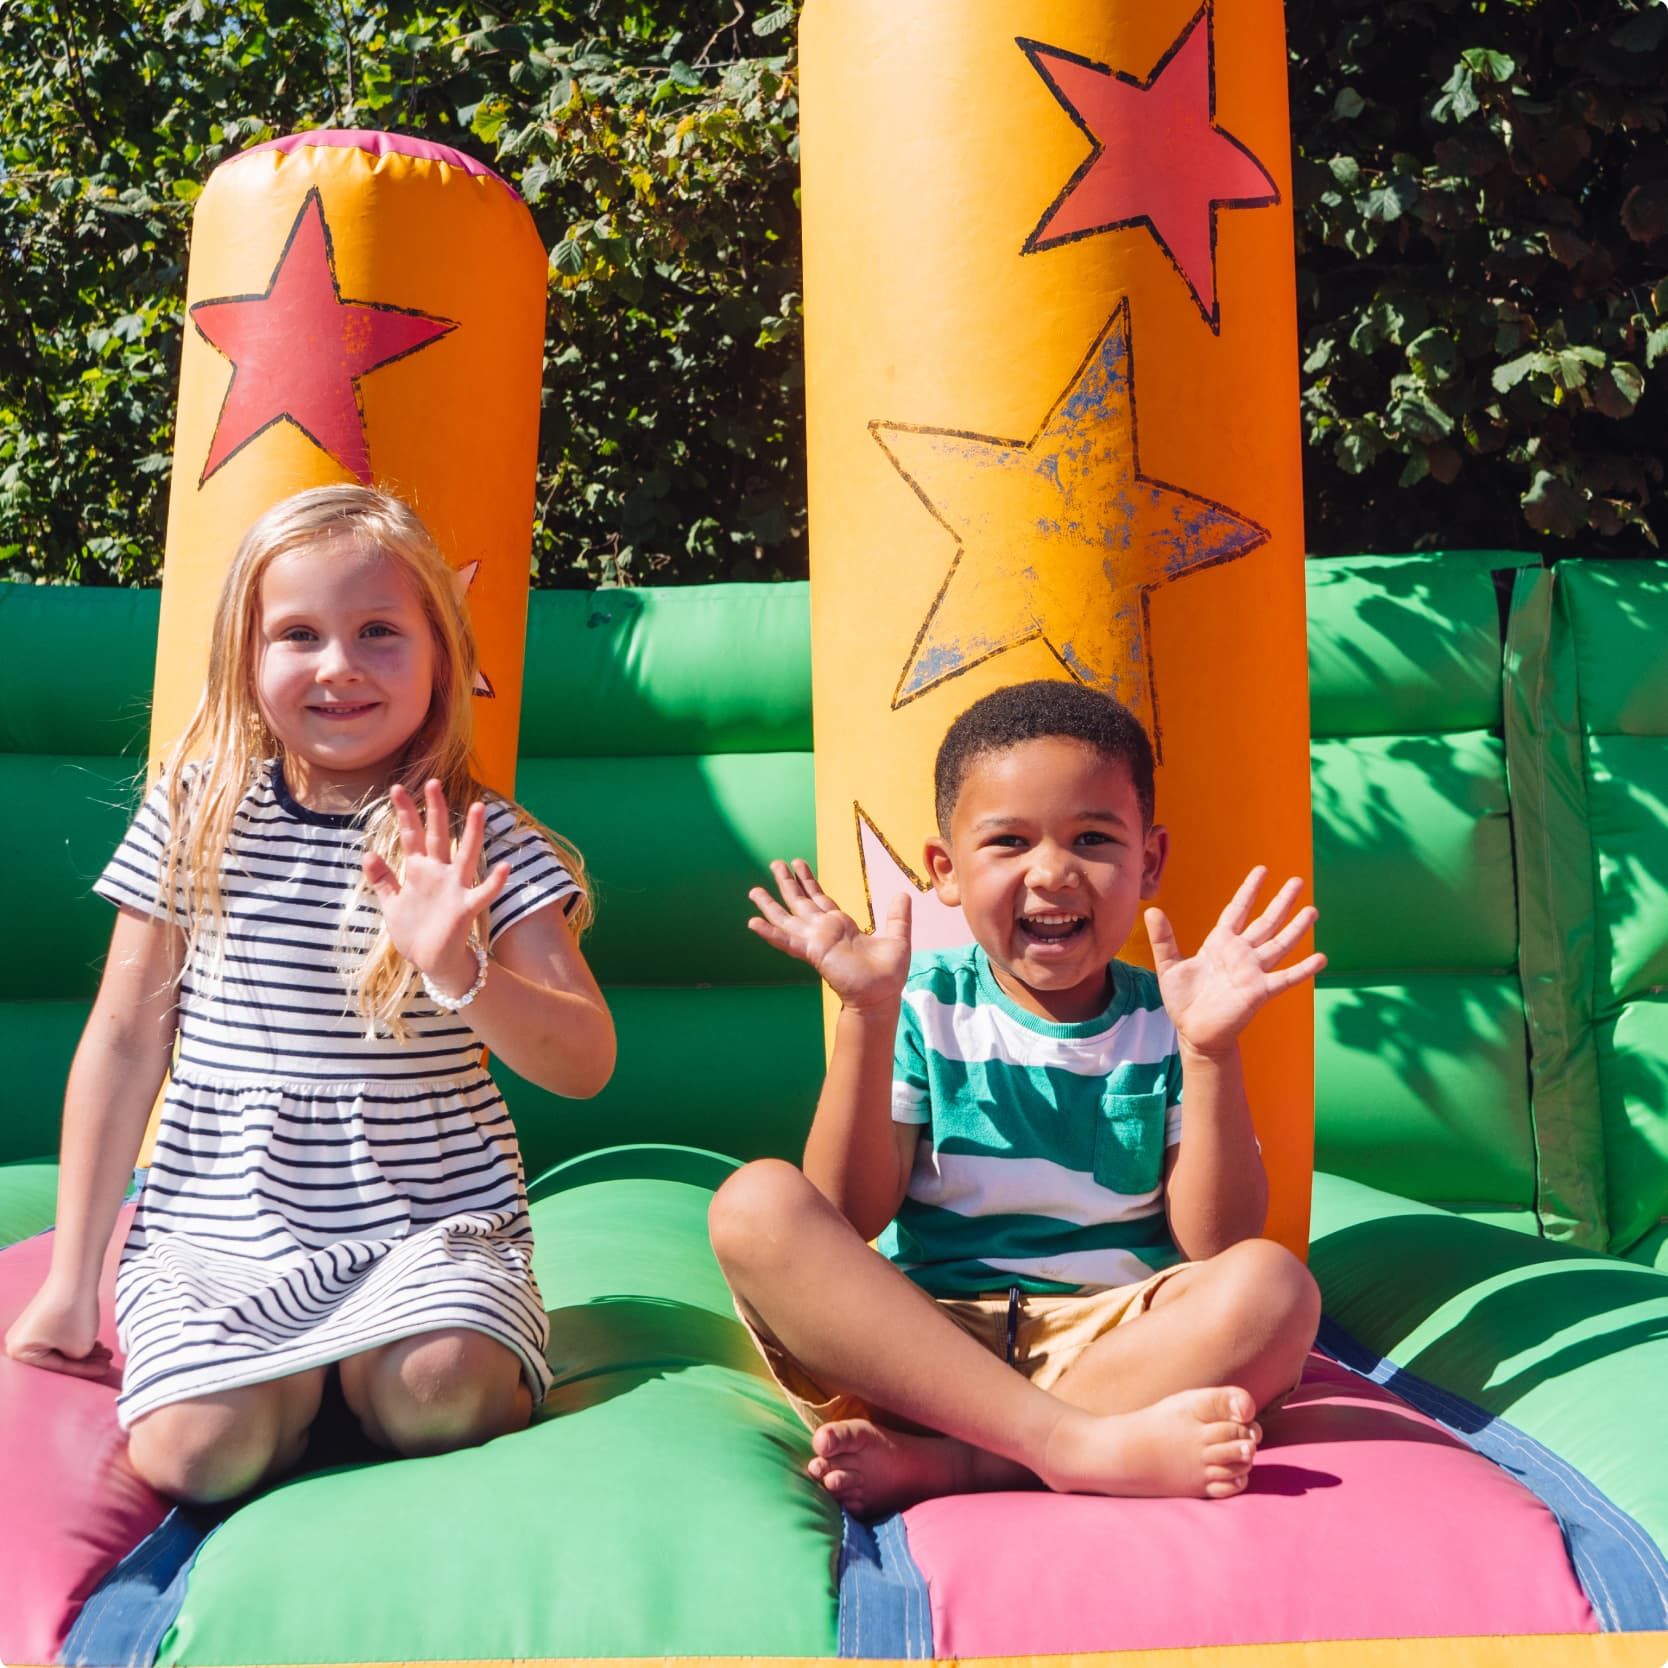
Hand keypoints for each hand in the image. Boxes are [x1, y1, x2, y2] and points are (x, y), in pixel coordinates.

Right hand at [4, 1280, 112, 1379]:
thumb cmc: (74, 1312)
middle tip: (107, 1361)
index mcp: (19, 1352)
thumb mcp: (79, 1348)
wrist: (75, 1274)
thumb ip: (75, 1362)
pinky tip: (96, 1344)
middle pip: (57, 1357)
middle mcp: (17, 1340)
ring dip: (83, 1350)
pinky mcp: (40, 1317)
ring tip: (106, 1352)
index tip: (106, 1370)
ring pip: (60, 1345)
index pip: (57, 1367)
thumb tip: (76, 1358)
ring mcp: (28, 1328)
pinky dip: (76, 1339)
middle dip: (85, 1360)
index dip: (85, 1370)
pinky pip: (58, 1335)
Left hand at [363, 781, 508, 994]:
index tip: (396, 788)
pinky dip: (493, 881)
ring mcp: (454, 889)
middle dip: (435, 810)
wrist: (432, 962)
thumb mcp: (392, 903)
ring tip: (478, 808)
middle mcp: (438, 874)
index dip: (405, 812)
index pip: (411, 835)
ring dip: (472, 832)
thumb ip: (383, 879)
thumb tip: (368, 853)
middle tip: (434, 782)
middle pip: (437, 835)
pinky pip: (483, 893)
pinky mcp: (465, 908)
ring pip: (465, 855)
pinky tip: (504, 867)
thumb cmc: (414, 931)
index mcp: (419, 871)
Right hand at [748, 859, 911, 1010]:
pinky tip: (754, 923)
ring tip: (754, 890)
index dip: (808, 881)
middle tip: (775, 863)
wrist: (882, 995)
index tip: (797, 864)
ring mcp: (816, 941)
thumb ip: (898, 916)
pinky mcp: (813, 952)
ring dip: (771, 905)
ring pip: (788, 918)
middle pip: (801, 901)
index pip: (820, 898)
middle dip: (788, 882)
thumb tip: (903, 895)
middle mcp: (824, 931)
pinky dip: (770, 932)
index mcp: (841, 926)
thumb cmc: (888, 974)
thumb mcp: (897, 937)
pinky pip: (787, 940)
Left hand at [1145, 866, 1324, 1057]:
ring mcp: (1253, 971)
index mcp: (1220, 943)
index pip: (1237, 910)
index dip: (1249, 891)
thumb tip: (1151, 910)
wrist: (1193, 1032)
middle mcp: (1241, 953)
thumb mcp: (1169, 966)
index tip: (1262, 871)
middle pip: (1266, 922)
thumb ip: (1163, 939)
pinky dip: (1303, 969)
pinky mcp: (1260, 991)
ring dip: (1296, 928)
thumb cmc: (1183, 1000)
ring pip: (1280, 944)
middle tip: (1297, 880)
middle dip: (1281, 902)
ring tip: (1313, 910)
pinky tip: (1321, 958)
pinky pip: (1286, 978)